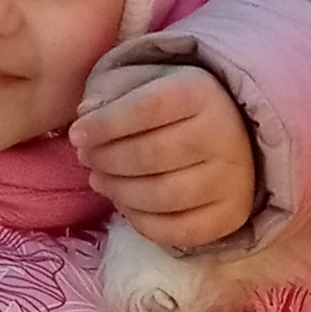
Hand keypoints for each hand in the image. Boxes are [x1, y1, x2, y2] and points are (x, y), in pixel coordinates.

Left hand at [73, 66, 259, 249]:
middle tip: (86, 159)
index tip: (76, 135)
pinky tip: (124, 204)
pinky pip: (179, 231)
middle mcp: (223, 137)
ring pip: (162, 196)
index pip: (145, 109)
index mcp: (200, 94)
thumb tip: (85, 116)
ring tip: (98, 180)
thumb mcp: (144, 80)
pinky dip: (142, 222)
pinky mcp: (231, 216)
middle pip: (150, 156)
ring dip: (118, 191)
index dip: (103, 125)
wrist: (234, 132)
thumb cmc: (175, 105)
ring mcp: (231, 181)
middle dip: (106, 160)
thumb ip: (112, 91)